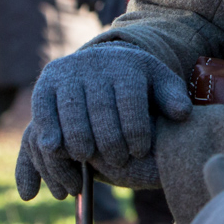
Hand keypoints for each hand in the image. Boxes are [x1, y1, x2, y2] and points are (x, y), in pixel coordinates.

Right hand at [14, 45, 192, 200]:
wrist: (102, 61)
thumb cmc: (136, 81)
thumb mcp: (159, 83)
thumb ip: (171, 97)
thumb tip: (181, 114)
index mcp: (126, 64)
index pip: (131, 100)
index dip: (136, 130)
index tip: (139, 152)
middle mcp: (95, 65)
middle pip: (100, 108)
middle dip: (109, 140)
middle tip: (117, 163)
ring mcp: (68, 73)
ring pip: (70, 111)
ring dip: (77, 141)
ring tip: (88, 162)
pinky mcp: (45, 84)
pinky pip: (42, 110)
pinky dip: (46, 130)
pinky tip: (54, 150)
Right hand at [73, 0, 132, 19]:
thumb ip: (125, 1)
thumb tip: (130, 23)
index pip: (116, 7)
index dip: (112, 19)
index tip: (110, 27)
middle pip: (103, 7)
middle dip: (102, 18)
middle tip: (101, 23)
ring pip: (91, 2)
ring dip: (90, 9)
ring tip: (92, 9)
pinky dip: (80, 3)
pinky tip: (82, 5)